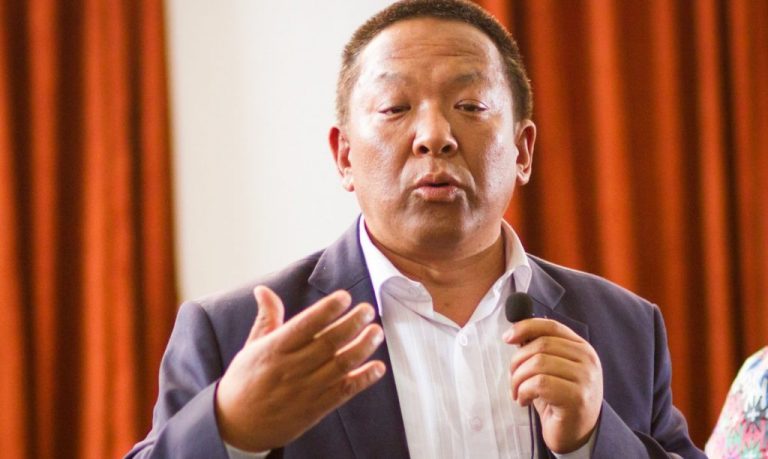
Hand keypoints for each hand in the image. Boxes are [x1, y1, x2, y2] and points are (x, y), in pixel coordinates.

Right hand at [215, 286, 385, 451]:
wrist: (238, 426)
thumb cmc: (245, 382)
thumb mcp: (251, 347)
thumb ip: (266, 318)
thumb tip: (263, 290)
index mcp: (275, 349)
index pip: (305, 325)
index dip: (327, 310)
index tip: (344, 297)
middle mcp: (292, 368)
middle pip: (328, 342)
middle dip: (352, 324)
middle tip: (367, 310)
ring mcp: (306, 389)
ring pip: (340, 365)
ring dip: (363, 347)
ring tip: (376, 332)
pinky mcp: (316, 408)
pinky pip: (344, 391)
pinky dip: (364, 379)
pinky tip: (377, 367)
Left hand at [504, 318, 602, 453]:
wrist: (576, 434)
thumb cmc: (559, 400)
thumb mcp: (551, 370)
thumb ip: (540, 350)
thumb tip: (515, 334)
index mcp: (582, 348)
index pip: (551, 326)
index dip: (526, 327)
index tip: (507, 338)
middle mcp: (587, 360)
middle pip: (541, 345)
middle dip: (518, 361)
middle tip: (513, 378)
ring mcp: (585, 378)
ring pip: (538, 364)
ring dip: (518, 379)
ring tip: (517, 392)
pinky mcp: (576, 398)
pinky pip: (540, 384)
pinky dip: (524, 391)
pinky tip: (524, 401)